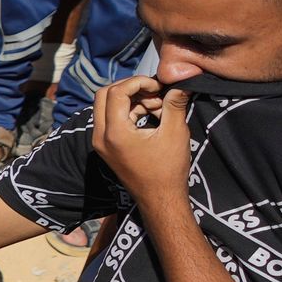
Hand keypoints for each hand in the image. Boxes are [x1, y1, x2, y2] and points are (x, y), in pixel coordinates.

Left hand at [90, 71, 189, 198]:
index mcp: (114, 133)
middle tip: (154, 90)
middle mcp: (100, 137)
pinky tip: (153, 115)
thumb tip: (180, 83)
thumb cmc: (168, 169)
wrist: (160, 199)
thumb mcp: (175, 132)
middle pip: (104, 95)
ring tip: (159, 106)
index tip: (158, 86)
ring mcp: (100, 142)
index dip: (138, 82)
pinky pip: (112, 118)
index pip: (116, 92)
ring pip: (107, 106)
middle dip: (130, 87)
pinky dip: (130, 111)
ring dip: (132, 99)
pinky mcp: (106, 146)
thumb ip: (174, 104)